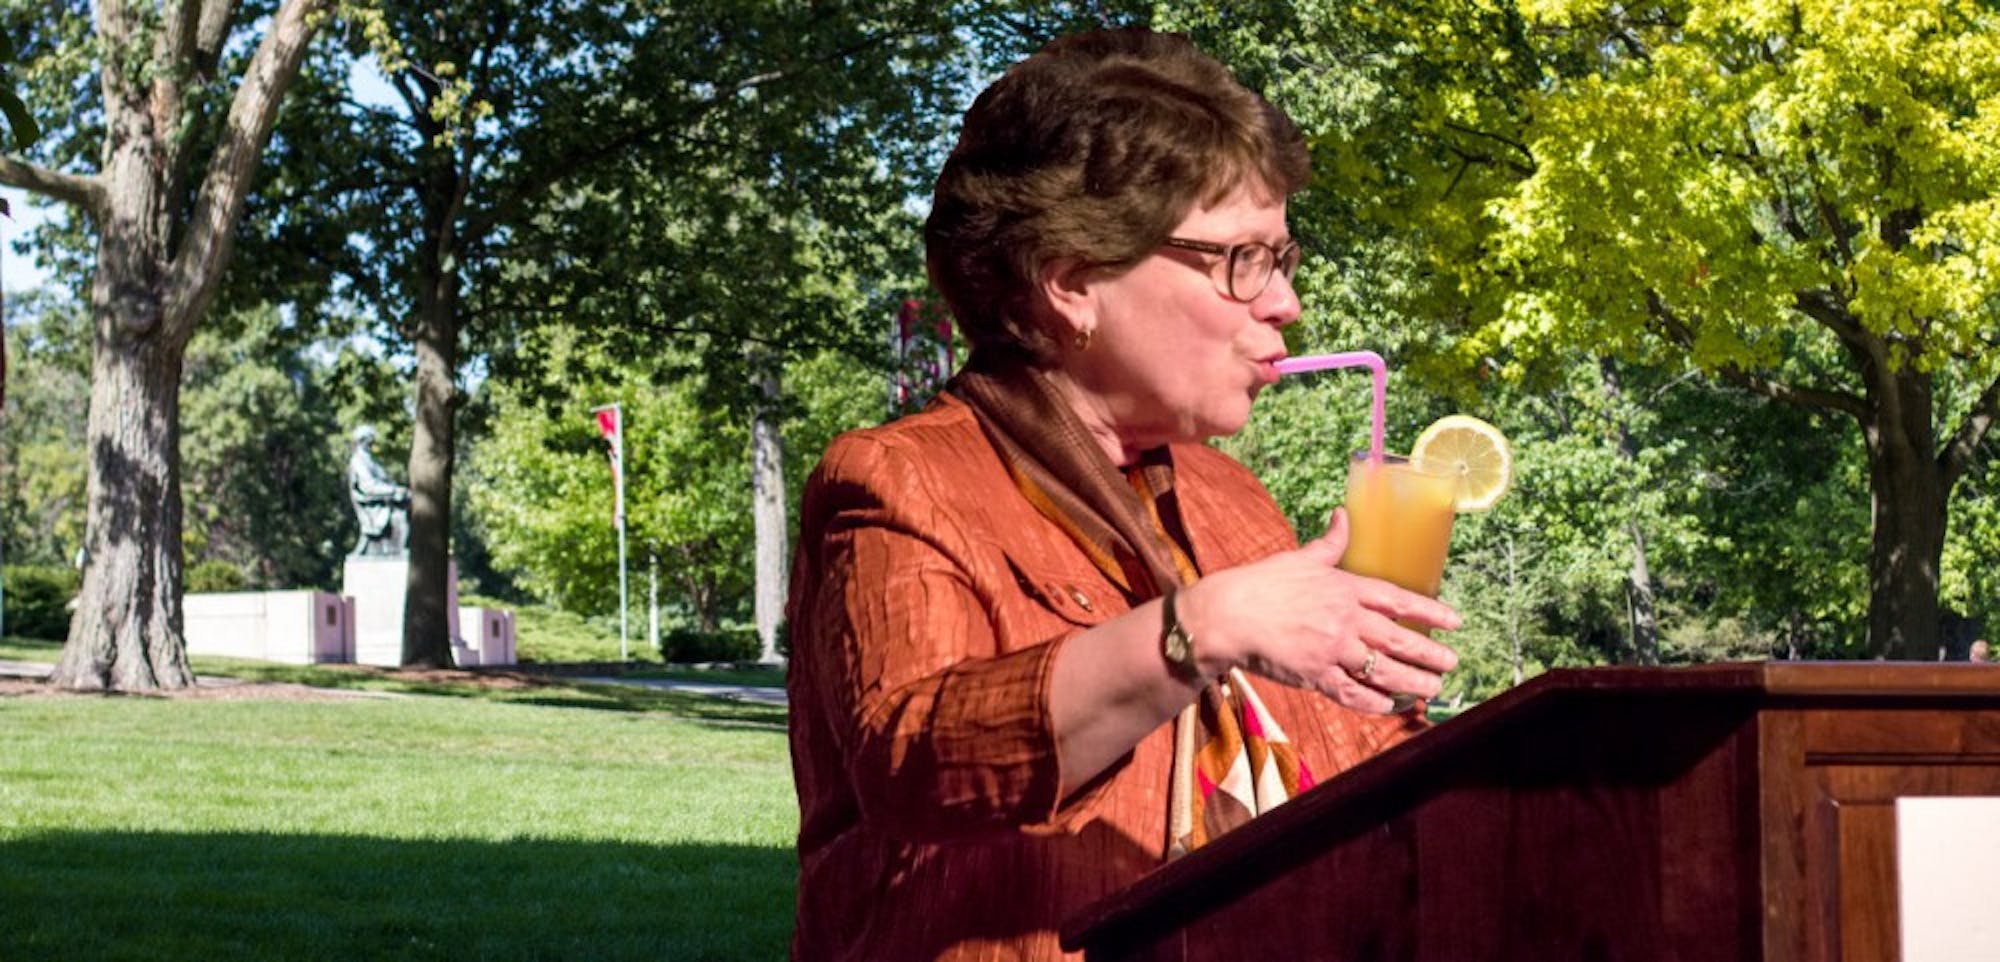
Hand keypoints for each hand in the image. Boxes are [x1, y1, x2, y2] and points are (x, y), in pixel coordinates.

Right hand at [1176, 508, 1459, 713]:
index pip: (1397, 599)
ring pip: (1382, 670)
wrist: (1227, 614)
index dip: (1429, 612)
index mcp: (1344, 587)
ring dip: (1411, 682)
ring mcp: (1332, 648)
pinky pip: (1351, 692)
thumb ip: (1330, 543)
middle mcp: (1345, 618)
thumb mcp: (1300, 557)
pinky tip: (1388, 707)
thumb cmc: (1261, 583)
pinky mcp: (1315, 674)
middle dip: (1429, 653)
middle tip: (1451, 663)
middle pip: (1398, 639)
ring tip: (1431, 690)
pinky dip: (1372, 702)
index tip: (1454, 622)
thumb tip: (1344, 514)